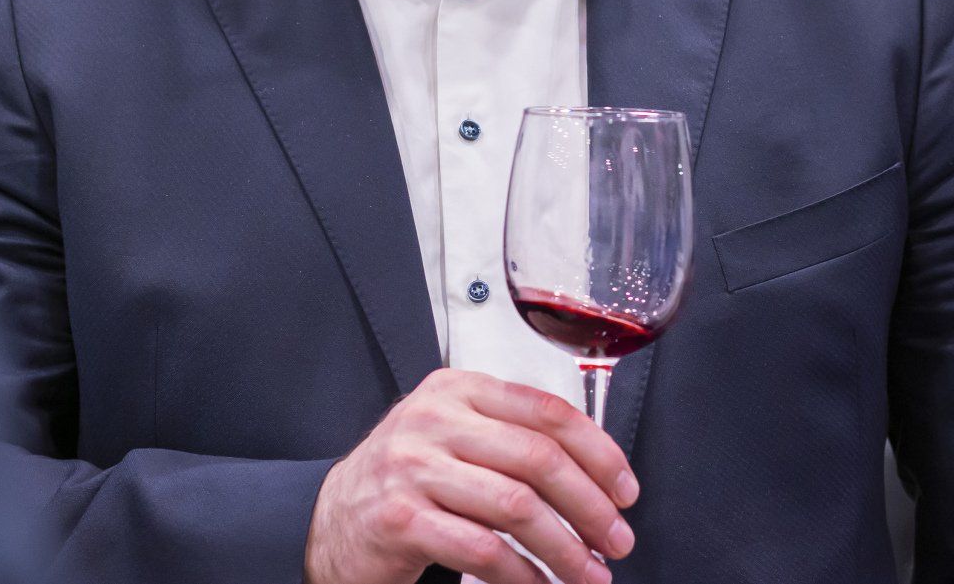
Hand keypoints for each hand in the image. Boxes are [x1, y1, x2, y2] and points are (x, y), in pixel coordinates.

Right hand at [304, 368, 639, 583]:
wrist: (328, 519)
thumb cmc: (404, 480)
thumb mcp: (455, 437)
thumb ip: (511, 438)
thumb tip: (597, 474)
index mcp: (458, 389)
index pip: (547, 411)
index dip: (599, 453)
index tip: (625, 491)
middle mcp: (435, 419)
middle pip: (539, 458)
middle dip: (591, 506)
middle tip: (617, 540)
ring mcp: (413, 466)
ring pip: (517, 507)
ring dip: (566, 549)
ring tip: (589, 573)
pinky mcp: (400, 517)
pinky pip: (482, 550)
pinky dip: (524, 576)